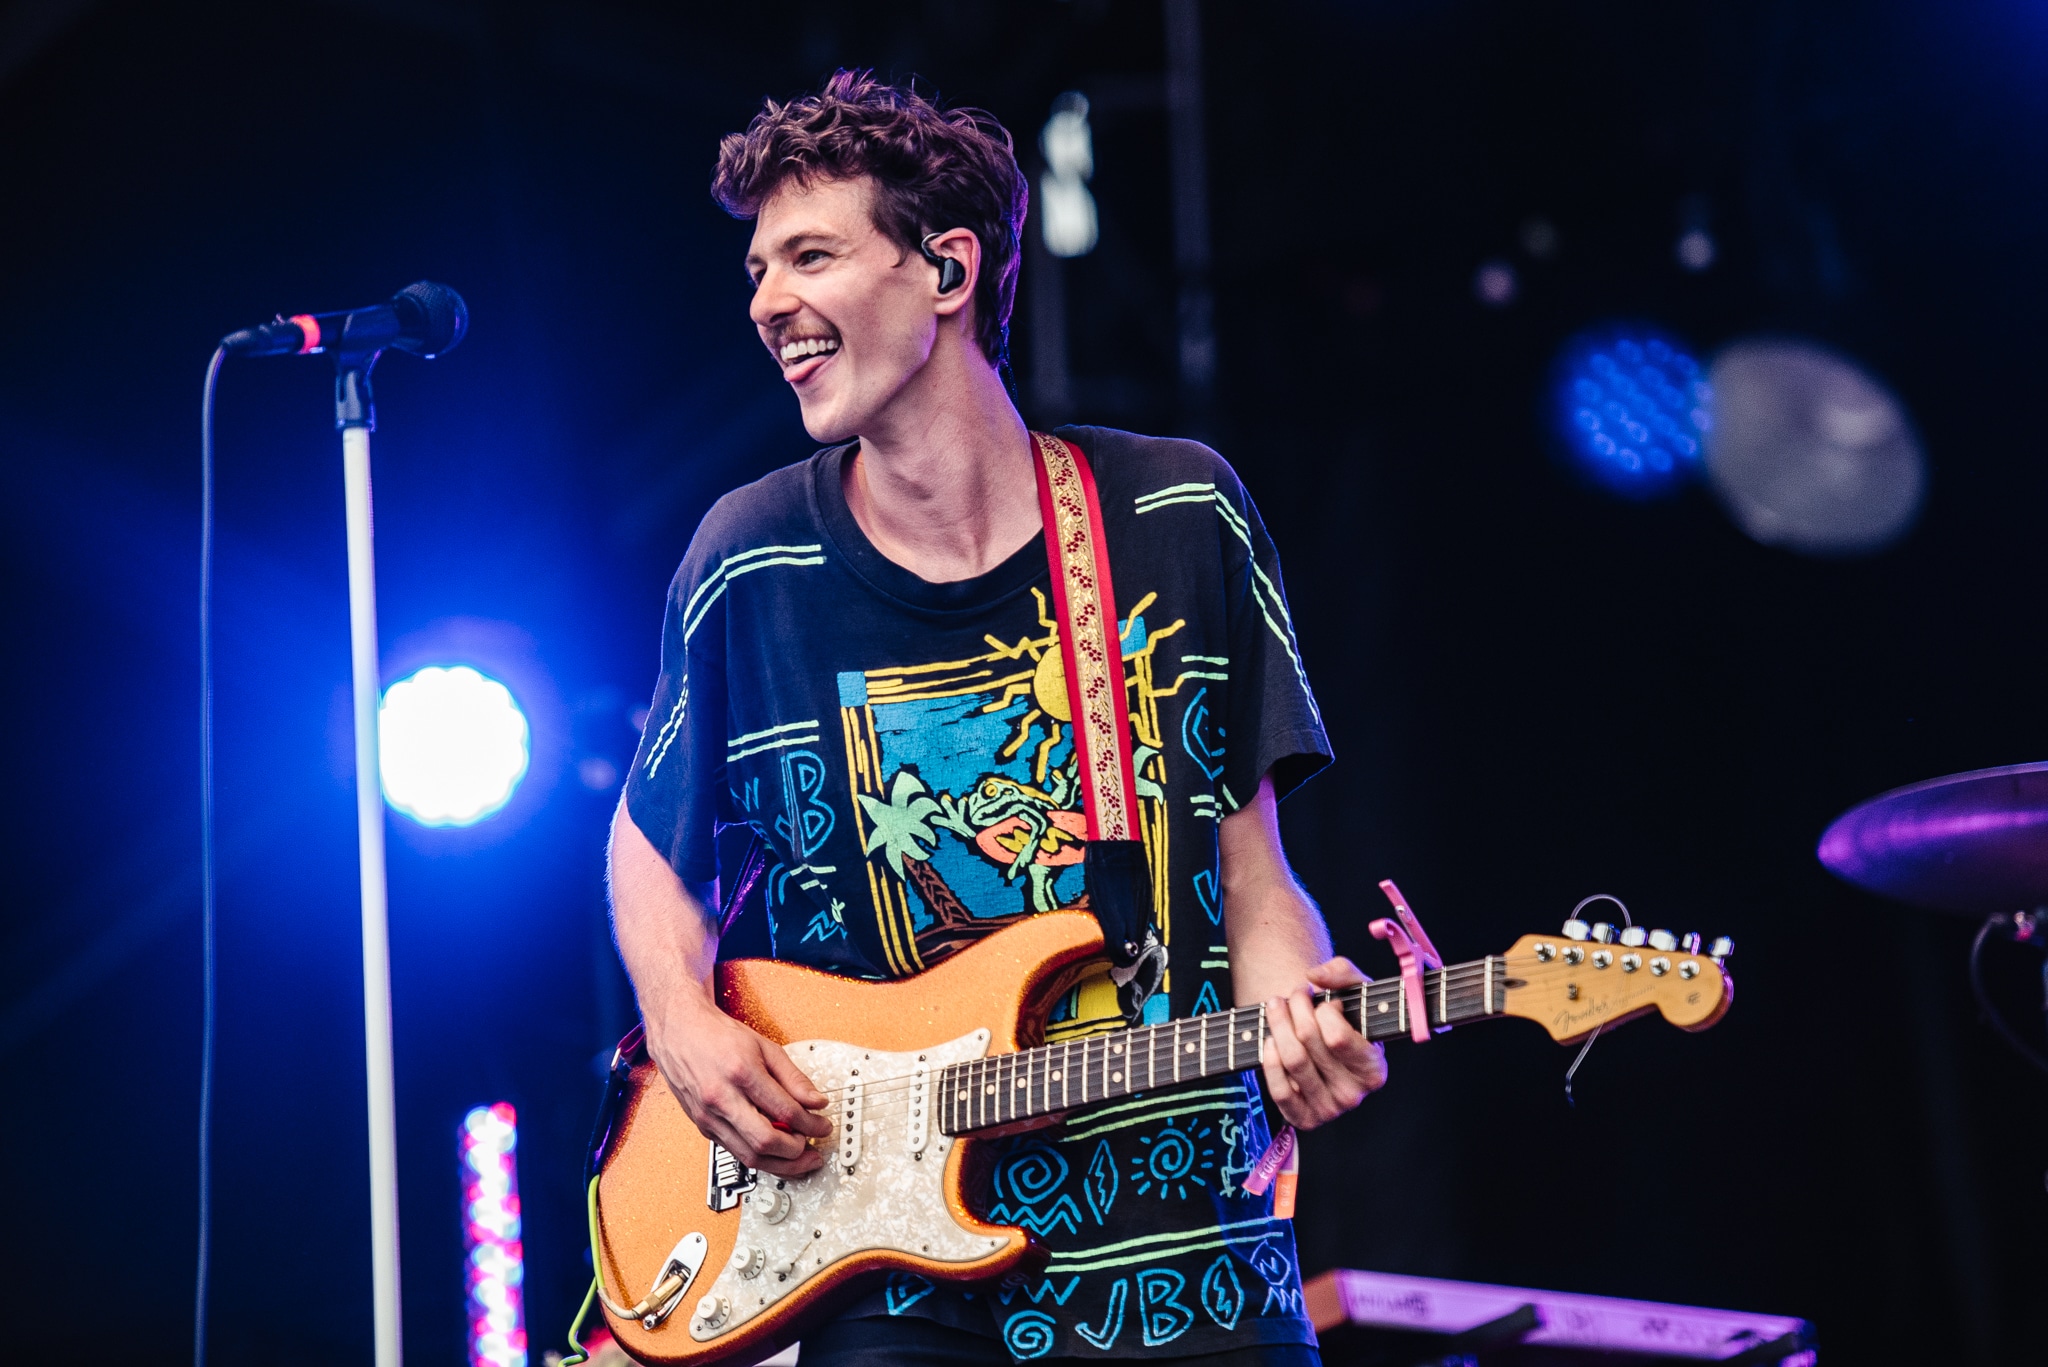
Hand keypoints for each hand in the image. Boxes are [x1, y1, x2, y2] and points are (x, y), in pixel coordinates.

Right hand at [645, 990, 831, 1177]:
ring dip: (780, 1164)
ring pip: (749, 1156)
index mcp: (741, 1073)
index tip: (823, 1125)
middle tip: (813, 1146)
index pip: (785, 1111)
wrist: (679, 1032)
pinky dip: (759, 1156)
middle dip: (797, 1151)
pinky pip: (736, 1152)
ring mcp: (709, 1116)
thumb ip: (793, 1077)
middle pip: (765, 1142)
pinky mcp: (703, 1127)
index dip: (811, 1124)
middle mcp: (721, 1098)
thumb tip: (816, 1102)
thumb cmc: (719, 1036)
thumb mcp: (765, 1047)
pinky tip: (774, 1150)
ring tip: (800, 1157)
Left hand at [1260, 957, 1386, 1129]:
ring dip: (1277, 1025)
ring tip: (1277, 1006)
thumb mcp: (1357, 991)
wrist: (1329, 1047)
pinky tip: (1271, 1040)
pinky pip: (1279, 1091)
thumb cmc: (1349, 1018)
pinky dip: (1270, 1060)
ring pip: (1292, 1060)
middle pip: (1309, 1043)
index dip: (1324, 1010)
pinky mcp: (1303, 1118)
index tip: (1323, 1000)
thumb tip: (1315, 976)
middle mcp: (1354, 1095)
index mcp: (1374, 1070)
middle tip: (1295, 994)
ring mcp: (1328, 1110)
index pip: (1337, 1037)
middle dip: (1296, 1007)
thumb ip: (1344, 972)